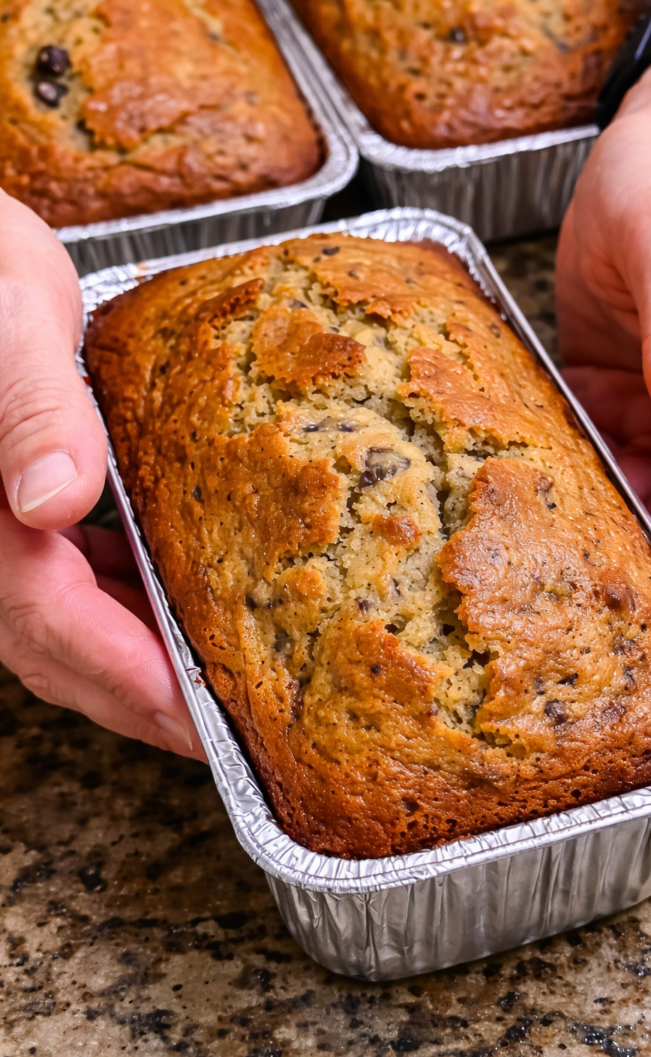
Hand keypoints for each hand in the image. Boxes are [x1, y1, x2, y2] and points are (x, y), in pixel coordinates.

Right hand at [0, 190, 203, 758]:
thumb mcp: (8, 320)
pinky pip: (62, 583)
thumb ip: (29, 410)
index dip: (126, 677)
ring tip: (208, 689)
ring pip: (58, 626)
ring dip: (131, 664)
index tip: (197, 724)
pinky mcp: (15, 508)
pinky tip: (167, 606)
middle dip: (137, 699)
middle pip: (53, 650)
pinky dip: (117, 610)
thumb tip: (52, 500)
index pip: (49, 620)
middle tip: (222, 736)